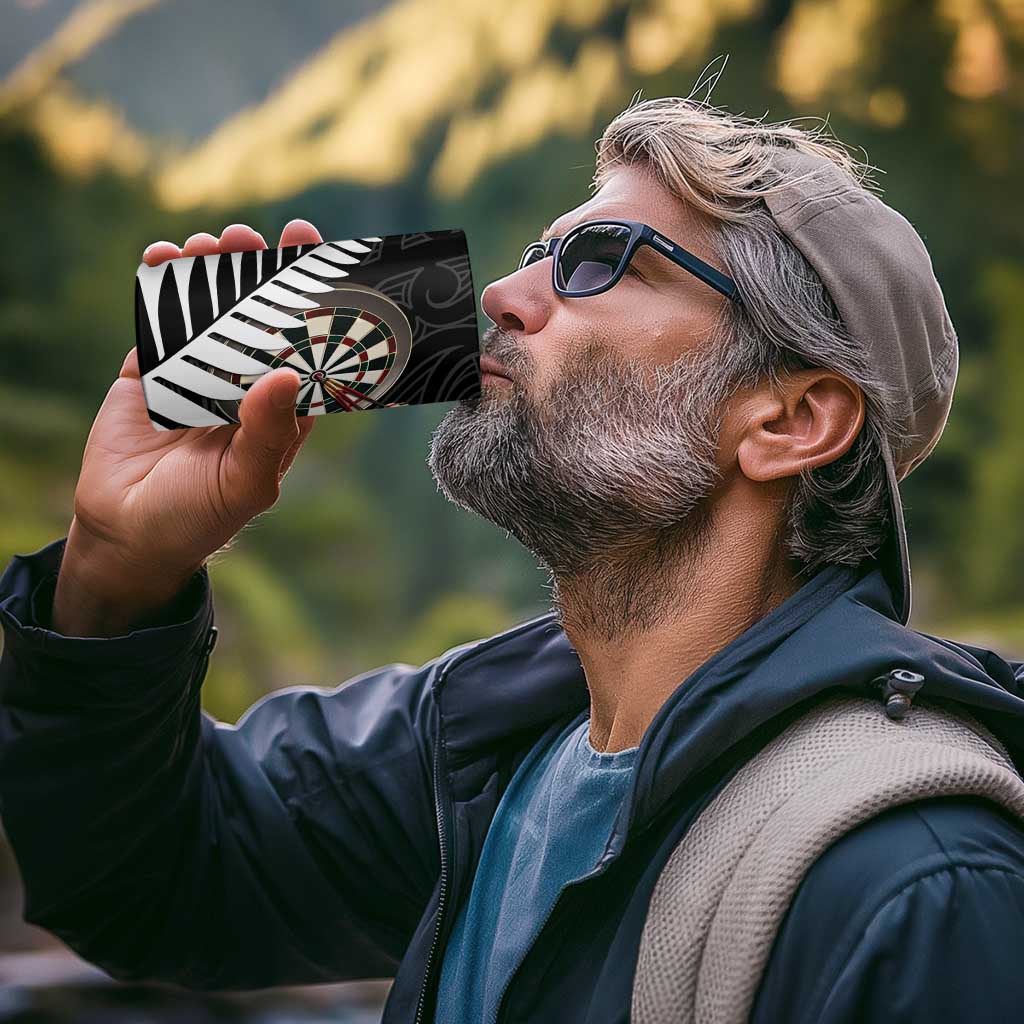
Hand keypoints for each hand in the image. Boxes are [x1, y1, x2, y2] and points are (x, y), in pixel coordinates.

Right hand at [52, 220, 323, 635]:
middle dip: (261, 273)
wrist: (127, 534)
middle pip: (260, 317)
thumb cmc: (199, 517)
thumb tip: (286, 374)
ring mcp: (197, 374)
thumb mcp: (245, 483)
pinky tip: (164, 258)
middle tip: (258, 237)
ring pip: (211, 310)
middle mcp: (244, 385)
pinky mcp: (151, 371)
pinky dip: (161, 286)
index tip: (318, 257)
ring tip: (213, 244)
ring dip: (213, 271)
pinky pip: (159, 321)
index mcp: (280, 410)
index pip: (305, 347)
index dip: (313, 303)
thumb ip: (268, 433)